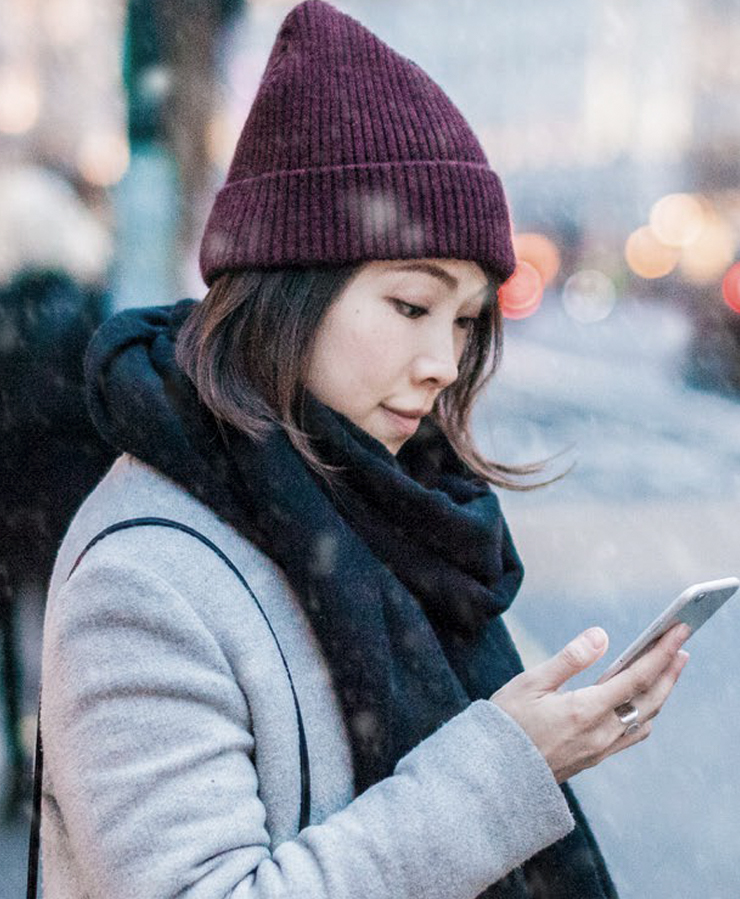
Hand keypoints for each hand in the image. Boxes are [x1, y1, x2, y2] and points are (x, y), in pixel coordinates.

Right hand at [490, 623, 689, 782]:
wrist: (494, 772)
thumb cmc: (507, 723)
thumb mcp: (531, 682)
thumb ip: (569, 659)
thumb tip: (601, 635)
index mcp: (585, 710)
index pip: (636, 678)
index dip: (661, 653)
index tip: (678, 632)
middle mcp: (600, 733)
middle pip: (650, 700)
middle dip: (670, 672)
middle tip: (681, 646)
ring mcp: (600, 749)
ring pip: (644, 719)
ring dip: (660, 692)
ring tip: (666, 670)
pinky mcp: (594, 758)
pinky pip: (631, 735)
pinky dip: (645, 713)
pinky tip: (640, 702)